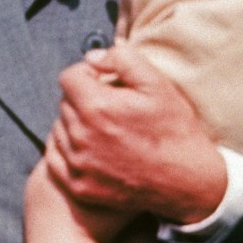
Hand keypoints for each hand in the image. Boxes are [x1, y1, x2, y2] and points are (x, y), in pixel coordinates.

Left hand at [44, 44, 226, 222]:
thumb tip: (91, 57)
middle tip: (111, 107)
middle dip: (83, 99)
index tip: (103, 82)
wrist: (187, 182)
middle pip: (64, 103)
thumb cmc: (174, 130)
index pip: (68, 78)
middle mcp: (81, 136)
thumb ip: (122, 59)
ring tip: (105, 129)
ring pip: (59, 129)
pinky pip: (55, 157)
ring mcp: (78, 164)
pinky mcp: (78, 185)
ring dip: (75, 124)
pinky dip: (67, 149)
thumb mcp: (157, 84)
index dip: (87, 74)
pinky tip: (92, 148)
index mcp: (97, 107)